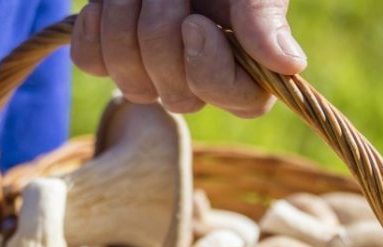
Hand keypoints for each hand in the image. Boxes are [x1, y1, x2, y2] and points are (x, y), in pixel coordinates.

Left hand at [72, 0, 305, 117]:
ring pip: (132, 86)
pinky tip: (106, 3)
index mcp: (247, 60)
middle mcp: (199, 76)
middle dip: (163, 34)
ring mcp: (151, 70)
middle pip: (178, 98)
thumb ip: (262, 13)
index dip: (211, 70)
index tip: (195, 22)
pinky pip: (93, 63)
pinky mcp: (109, 53)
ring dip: (127, 28)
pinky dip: (96, 30)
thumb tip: (289, 65)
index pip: (240, 101)